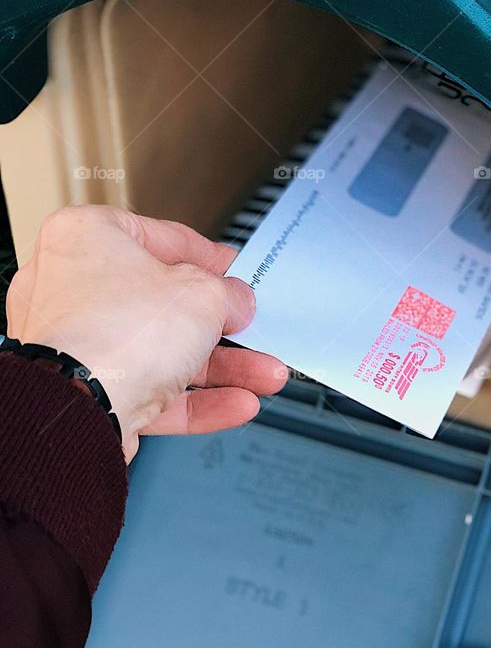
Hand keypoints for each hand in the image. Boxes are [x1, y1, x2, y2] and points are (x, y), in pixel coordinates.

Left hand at [5, 205, 284, 461]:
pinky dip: (193, 398)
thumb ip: (227, 293)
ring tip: (262, 375)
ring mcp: (74, 345)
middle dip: (221, 325)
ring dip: (218, 367)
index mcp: (86, 237)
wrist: (77, 410)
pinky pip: (147, 389)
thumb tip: (234, 302)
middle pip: (163, 303)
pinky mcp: (83, 392)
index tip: (233, 272)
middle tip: (249, 326)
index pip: (161, 237)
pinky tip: (235, 402)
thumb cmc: (115, 333)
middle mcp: (70, 288)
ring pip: (160, 352)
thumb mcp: (202, 293)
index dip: (208, 257)